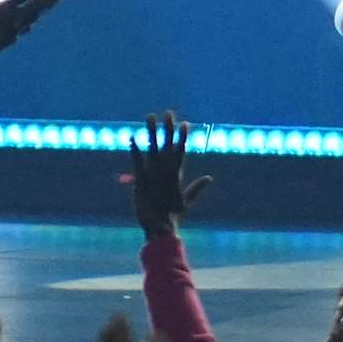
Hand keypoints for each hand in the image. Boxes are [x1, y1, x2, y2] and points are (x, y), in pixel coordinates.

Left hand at [128, 109, 210, 236]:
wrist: (160, 228)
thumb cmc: (173, 215)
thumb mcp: (187, 201)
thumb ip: (197, 188)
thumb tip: (210, 178)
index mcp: (177, 176)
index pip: (181, 152)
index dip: (183, 137)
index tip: (186, 124)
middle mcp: (166, 173)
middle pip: (168, 146)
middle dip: (168, 129)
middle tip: (168, 113)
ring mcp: (154, 176)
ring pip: (153, 150)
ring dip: (152, 133)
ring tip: (150, 117)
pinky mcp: (141, 181)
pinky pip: (137, 163)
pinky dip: (134, 150)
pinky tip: (132, 138)